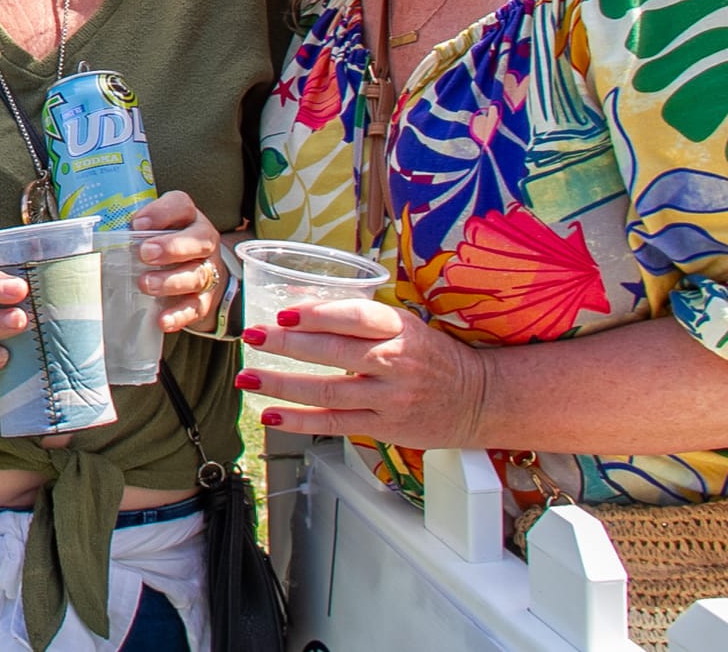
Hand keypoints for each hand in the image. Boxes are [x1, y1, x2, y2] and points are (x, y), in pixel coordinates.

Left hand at [128, 192, 223, 331]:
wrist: (199, 273)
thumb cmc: (165, 244)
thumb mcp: (153, 229)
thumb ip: (129, 229)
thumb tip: (83, 234)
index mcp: (188, 218)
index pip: (181, 206)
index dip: (161, 213)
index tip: (137, 224)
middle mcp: (203, 241)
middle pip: (198, 240)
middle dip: (172, 247)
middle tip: (145, 253)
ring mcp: (208, 270)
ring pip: (197, 275)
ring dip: (171, 281)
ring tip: (145, 284)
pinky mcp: (205, 299)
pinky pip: (195, 307)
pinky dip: (179, 314)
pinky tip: (162, 319)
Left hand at [239, 298, 489, 445]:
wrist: (479, 397)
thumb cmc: (431, 354)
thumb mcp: (402, 323)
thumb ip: (355, 315)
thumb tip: (297, 301)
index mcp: (399, 328)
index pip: (356, 317)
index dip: (318, 314)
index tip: (284, 313)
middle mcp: (395, 362)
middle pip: (335, 353)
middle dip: (287, 345)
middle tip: (253, 336)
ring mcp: (390, 398)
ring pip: (329, 391)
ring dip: (282, 385)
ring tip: (248, 377)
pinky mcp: (385, 427)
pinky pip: (335, 424)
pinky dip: (300, 421)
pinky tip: (271, 415)